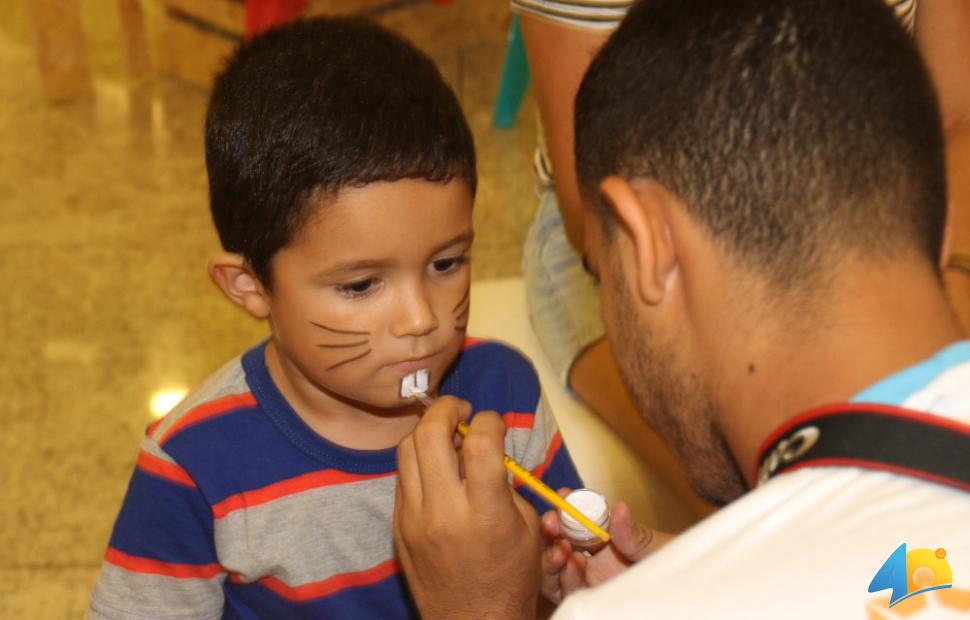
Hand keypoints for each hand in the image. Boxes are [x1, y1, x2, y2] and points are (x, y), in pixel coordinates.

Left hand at [394, 397, 541, 619]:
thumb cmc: (509, 579)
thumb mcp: (527, 529)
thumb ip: (506, 485)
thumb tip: (488, 450)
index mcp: (485, 513)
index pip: (480, 442)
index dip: (489, 420)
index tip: (494, 422)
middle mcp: (444, 512)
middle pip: (430, 434)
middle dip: (446, 409)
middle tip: (461, 409)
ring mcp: (414, 519)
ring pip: (407, 450)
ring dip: (427, 432)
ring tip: (446, 434)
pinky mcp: (399, 527)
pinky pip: (402, 478)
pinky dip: (418, 462)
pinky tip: (436, 467)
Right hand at [540, 500, 672, 599]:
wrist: (676, 597)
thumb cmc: (670, 572)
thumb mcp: (654, 549)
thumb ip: (634, 534)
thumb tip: (619, 508)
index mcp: (604, 543)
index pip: (576, 521)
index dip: (566, 508)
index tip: (562, 494)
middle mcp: (590, 562)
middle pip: (556, 543)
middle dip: (549, 530)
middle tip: (551, 521)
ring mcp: (586, 583)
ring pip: (553, 568)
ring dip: (549, 555)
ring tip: (560, 547)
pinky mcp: (585, 602)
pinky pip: (563, 593)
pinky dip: (561, 579)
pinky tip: (569, 567)